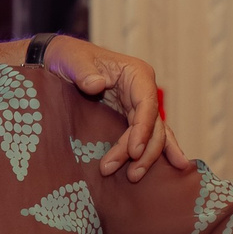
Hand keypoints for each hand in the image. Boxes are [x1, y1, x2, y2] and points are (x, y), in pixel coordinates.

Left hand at [41, 35, 193, 181]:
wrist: (60, 60)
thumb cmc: (68, 56)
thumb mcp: (72, 60)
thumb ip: (83, 72)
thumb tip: (96, 85)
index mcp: (136, 73)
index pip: (147, 103)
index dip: (143, 129)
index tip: (134, 151)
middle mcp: (142, 90)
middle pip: (152, 124)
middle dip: (143, 150)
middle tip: (130, 174)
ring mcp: (138, 104)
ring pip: (152, 134)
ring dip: (147, 157)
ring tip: (134, 177)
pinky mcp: (130, 116)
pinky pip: (146, 135)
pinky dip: (154, 152)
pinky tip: (173, 168)